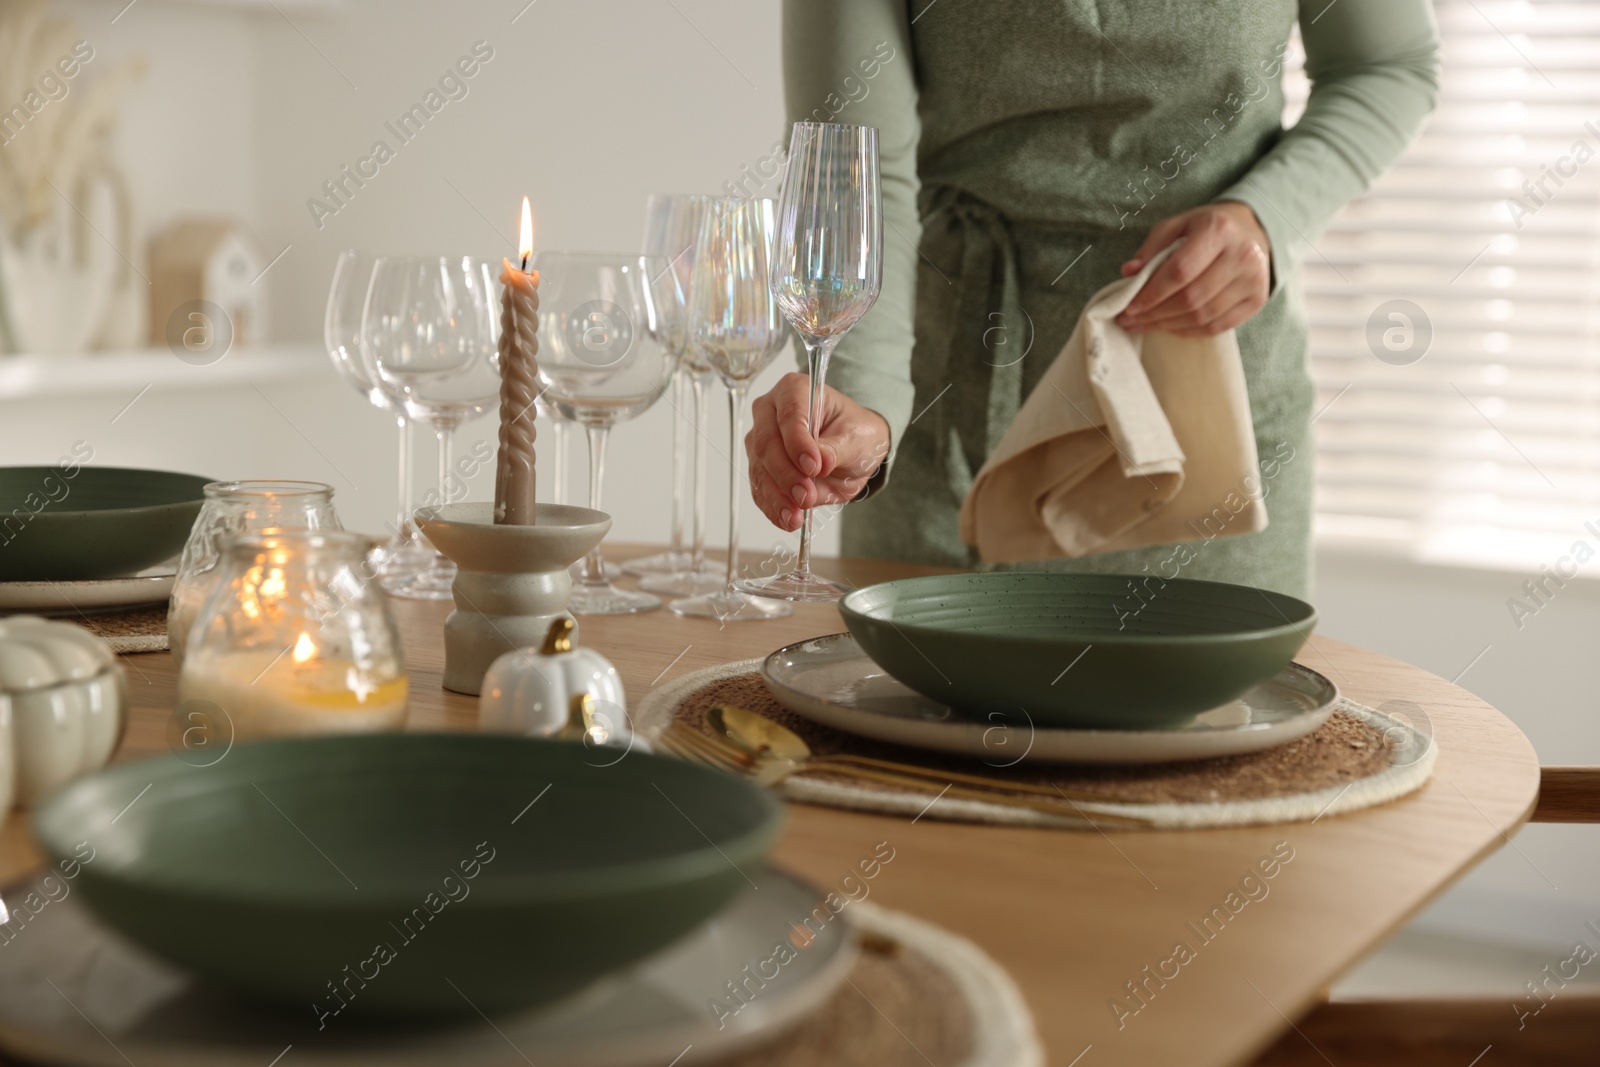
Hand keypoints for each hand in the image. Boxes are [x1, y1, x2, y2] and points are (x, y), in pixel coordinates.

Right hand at [745, 372, 889, 530]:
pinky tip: (787, 520)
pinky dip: (773, 507)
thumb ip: (836, 449)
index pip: (790, 414)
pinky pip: (760, 489)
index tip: (813, 467)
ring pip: (760, 470)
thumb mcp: (857, 438)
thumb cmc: (854, 433)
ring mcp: (760, 440)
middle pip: (767, 443)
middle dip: (786, 474)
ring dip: (777, 497)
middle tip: (806, 496)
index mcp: (795, 390)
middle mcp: (770, 412)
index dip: (798, 442)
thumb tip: (819, 462)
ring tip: (796, 517)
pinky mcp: (760, 468)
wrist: (852, 451)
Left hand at [1116, 201, 1270, 336]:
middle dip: (1155, 313)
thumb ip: (1152, 247)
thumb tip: (1129, 273)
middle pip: (1191, 297)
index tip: (1129, 306)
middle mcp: (1242, 255)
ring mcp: (1253, 280)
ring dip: (1168, 325)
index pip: (1180, 270)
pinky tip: (1170, 327)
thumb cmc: (1206, 229)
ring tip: (1145, 325)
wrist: (1250, 231)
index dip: (1152, 293)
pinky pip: (1218, 326)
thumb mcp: (1177, 225)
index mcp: (1219, 230)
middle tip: (1130, 320)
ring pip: (1203, 316)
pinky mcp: (1257, 300)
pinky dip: (1189, 330)